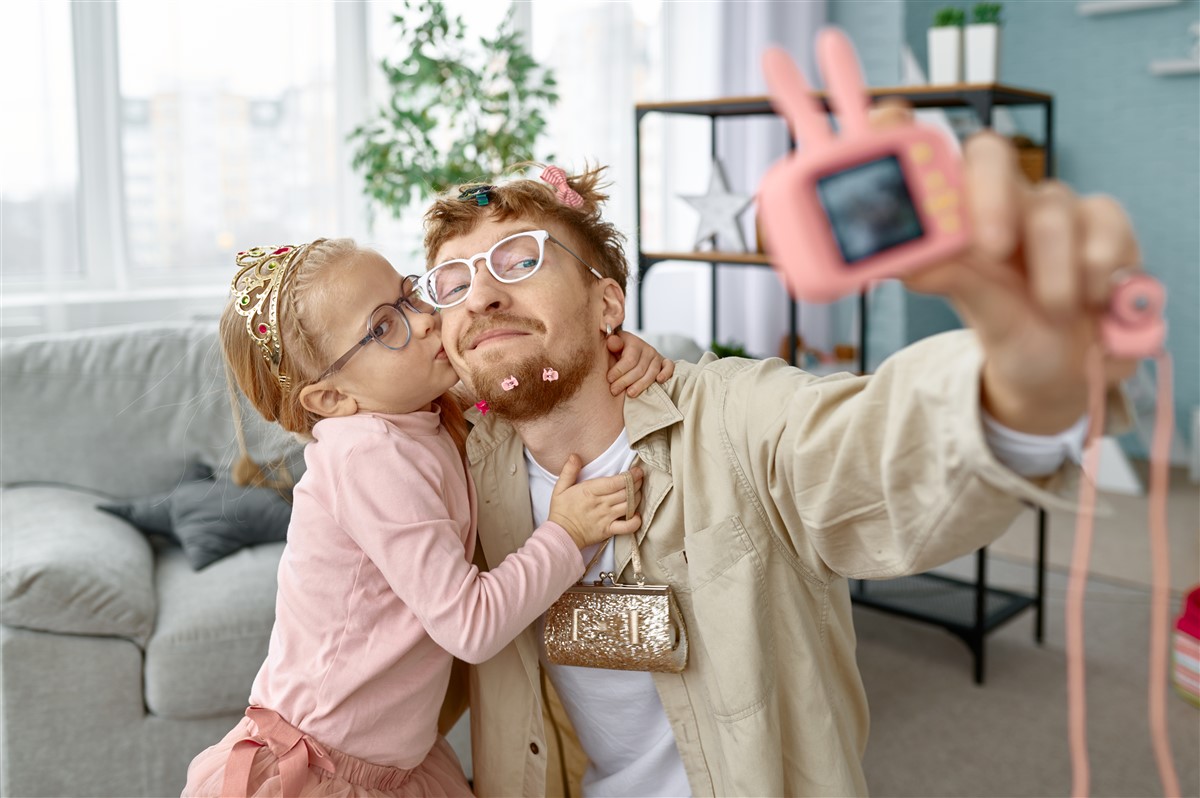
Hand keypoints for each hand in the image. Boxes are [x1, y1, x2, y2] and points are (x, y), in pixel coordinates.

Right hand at [548, 455, 643, 548]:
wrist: (560, 534)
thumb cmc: (561, 510)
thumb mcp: (560, 488)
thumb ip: (569, 471)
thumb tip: (575, 456)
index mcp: (590, 491)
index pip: (615, 482)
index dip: (630, 476)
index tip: (637, 471)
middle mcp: (601, 504)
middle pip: (625, 492)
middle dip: (636, 484)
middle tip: (640, 478)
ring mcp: (606, 518)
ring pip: (629, 506)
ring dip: (637, 498)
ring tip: (639, 491)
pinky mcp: (609, 530)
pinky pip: (627, 527)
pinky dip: (635, 521)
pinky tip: (637, 515)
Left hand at [606, 331, 675, 396]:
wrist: (629, 348)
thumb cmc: (618, 350)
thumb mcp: (612, 344)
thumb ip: (612, 343)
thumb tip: (612, 342)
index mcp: (634, 343)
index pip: (629, 359)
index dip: (619, 371)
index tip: (609, 379)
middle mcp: (647, 349)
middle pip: (639, 369)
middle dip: (625, 381)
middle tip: (614, 390)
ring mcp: (657, 356)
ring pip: (652, 373)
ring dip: (641, 384)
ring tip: (630, 393)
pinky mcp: (664, 363)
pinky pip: (670, 367)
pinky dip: (666, 373)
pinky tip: (660, 381)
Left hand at [872, 102, 1140, 433]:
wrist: (1061, 372)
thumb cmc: (1009, 331)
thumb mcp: (976, 309)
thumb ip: (947, 278)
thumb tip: (907, 260)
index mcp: (959, 217)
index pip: (929, 156)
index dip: (904, 130)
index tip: (886, 121)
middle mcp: (1003, 201)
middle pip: (991, 155)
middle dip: (990, 196)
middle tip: (991, 250)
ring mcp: (1054, 210)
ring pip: (1052, 204)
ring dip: (1053, 265)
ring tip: (1054, 308)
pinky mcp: (1104, 226)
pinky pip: (1105, 220)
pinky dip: (1100, 262)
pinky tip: (1094, 297)